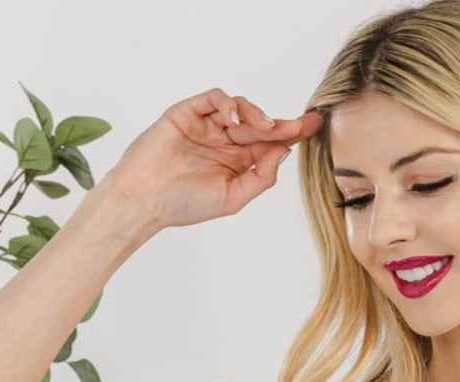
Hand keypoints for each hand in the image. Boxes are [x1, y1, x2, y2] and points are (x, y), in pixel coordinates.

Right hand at [104, 88, 323, 230]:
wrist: (145, 200)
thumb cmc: (184, 204)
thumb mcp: (233, 198)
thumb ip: (260, 177)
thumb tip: (283, 152)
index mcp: (237, 161)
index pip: (269, 143)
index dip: (292, 134)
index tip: (314, 127)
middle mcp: (224, 141)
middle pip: (259, 124)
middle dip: (281, 124)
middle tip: (300, 125)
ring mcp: (206, 125)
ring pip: (239, 108)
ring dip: (255, 114)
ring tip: (264, 127)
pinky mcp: (188, 112)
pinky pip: (213, 99)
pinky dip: (228, 104)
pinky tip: (235, 120)